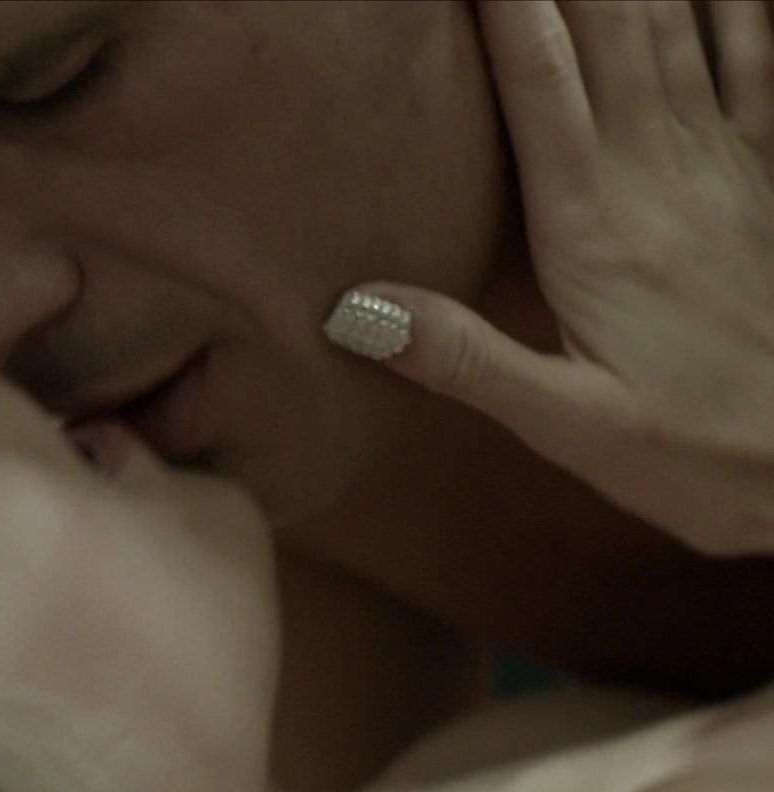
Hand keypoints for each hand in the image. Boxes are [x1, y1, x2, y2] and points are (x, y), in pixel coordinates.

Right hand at [331, 1, 773, 556]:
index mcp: (594, 225)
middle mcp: (659, 173)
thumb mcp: (569, 426)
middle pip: (609, 28)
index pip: (539, 81)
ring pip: (678, 27)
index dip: (504, 6)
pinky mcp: (768, 174)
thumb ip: (465, 359)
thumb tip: (353, 308)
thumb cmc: (695, 454)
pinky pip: (758, 60)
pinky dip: (736, 5)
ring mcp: (724, 164)